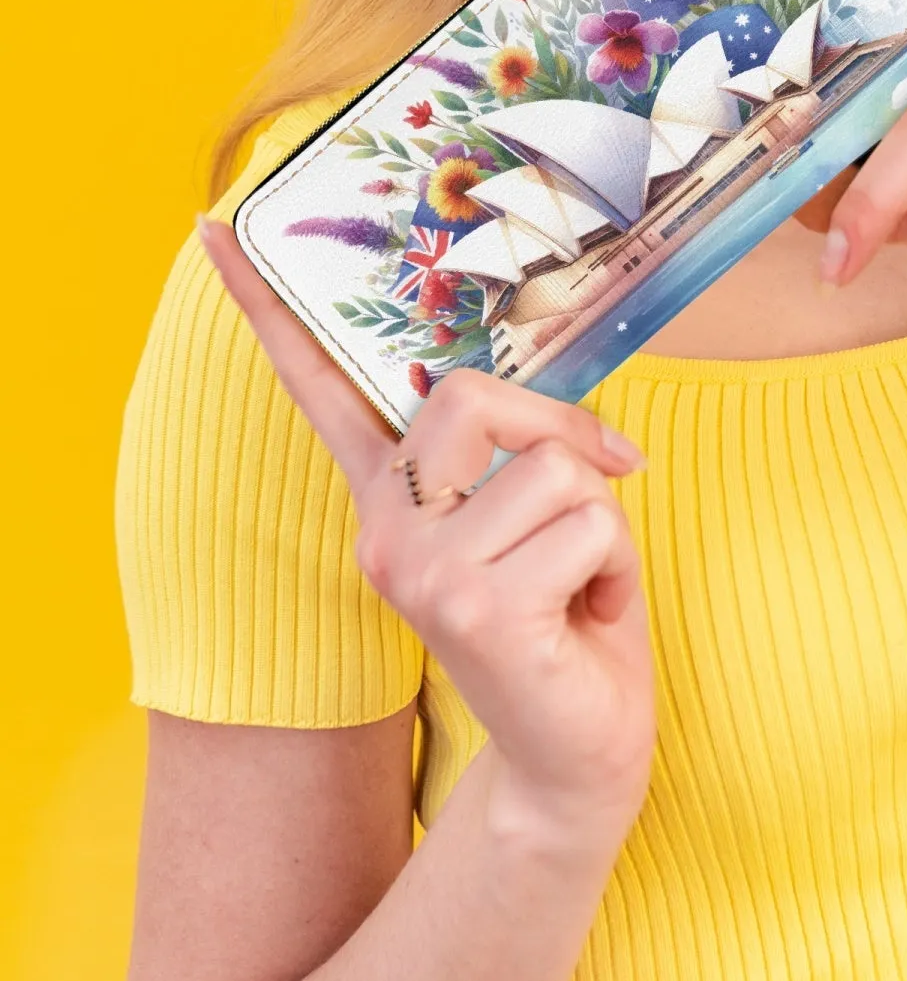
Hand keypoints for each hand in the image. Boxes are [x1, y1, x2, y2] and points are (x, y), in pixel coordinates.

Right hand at [197, 217, 655, 843]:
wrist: (577, 751)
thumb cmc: (570, 618)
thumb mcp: (547, 517)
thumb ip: (531, 456)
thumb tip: (591, 435)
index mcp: (395, 497)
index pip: (324, 390)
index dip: (270, 308)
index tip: (216, 229)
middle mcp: (386, 528)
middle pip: (475, 397)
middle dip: (566, 435)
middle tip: (601, 488)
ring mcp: (418, 569)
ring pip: (554, 466)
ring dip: (602, 523)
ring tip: (578, 584)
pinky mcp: (471, 608)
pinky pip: (589, 522)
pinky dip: (617, 568)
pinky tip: (583, 619)